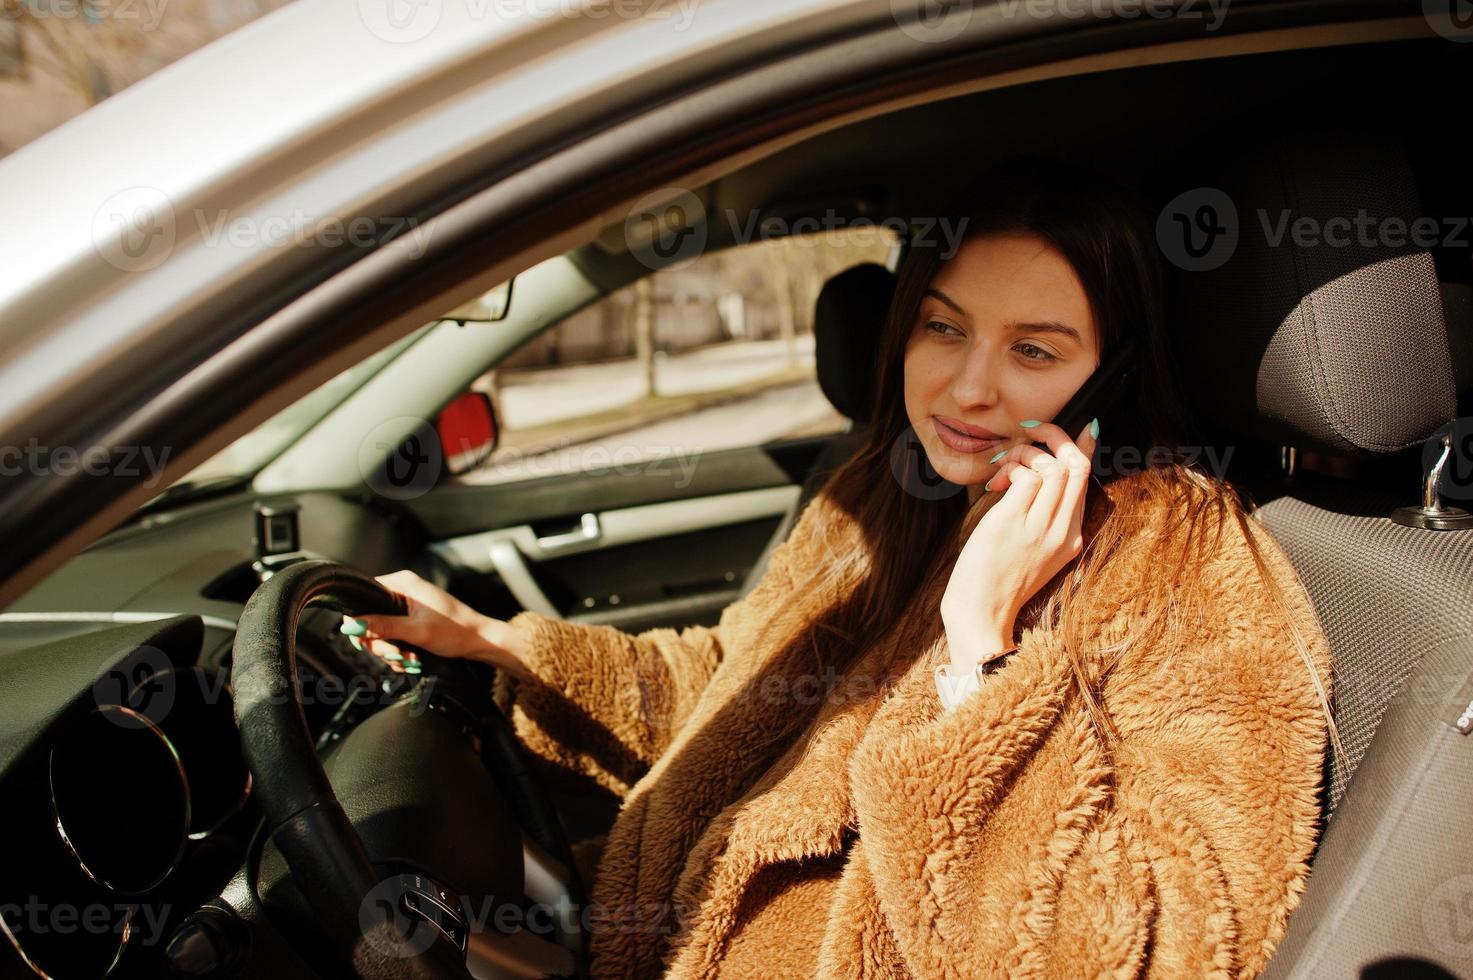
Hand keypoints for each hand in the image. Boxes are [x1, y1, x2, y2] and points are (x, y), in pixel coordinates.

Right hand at [341, 569, 528, 679]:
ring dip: (391, 651)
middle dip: (380, 643)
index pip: (364, 596)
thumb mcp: (417, 631)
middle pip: (370, 618)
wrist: (479, 641)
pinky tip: (411, 659)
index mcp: (403, 583)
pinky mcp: (411, 619)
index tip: (369, 641)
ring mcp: (407, 606)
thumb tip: (353, 624)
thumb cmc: (456, 631)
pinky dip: (398, 652)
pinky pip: (392, 637)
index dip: (361, 621)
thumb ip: (384, 627)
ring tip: (409, 659)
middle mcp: (403, 591)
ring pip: (381, 632)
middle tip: (396, 655)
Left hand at [940, 419, 1096, 669]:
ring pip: (1051, 466)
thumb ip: (1043, 517)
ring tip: (1003, 469)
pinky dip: (1011, 469)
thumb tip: (1037, 479)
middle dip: (1055, 437)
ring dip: (1023, 454)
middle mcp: (1063, 531)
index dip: (1085, 449)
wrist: (982, 614)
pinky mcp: (1013, 523)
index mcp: (1072, 538)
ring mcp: (1040, 527)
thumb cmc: (999, 580)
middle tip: (1031, 430)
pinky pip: (1025, 477)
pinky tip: (996, 482)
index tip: (1084, 428)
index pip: (1087, 482)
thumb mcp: (1034, 551)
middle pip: (1076, 466)